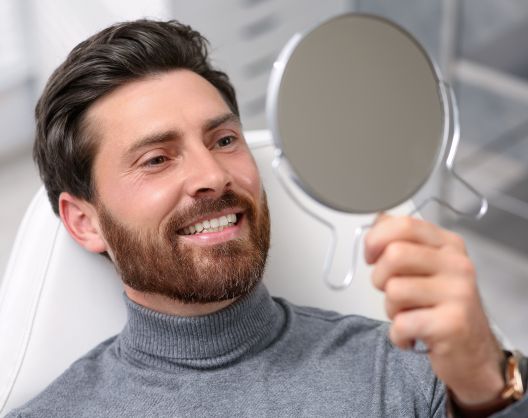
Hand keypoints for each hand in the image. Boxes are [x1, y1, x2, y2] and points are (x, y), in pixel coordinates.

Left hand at [364, 214, 504, 404]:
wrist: (473, 352)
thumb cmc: (442, 307)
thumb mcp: (427, 266)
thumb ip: (402, 241)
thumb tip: (377, 219)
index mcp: (448, 244)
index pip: (404, 225)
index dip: (376, 239)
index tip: (372, 256)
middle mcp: (457, 264)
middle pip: (394, 255)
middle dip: (380, 278)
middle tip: (393, 292)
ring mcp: (458, 293)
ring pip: (394, 290)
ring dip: (391, 310)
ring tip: (409, 315)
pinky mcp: (452, 324)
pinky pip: (401, 323)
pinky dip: (398, 335)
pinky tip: (413, 336)